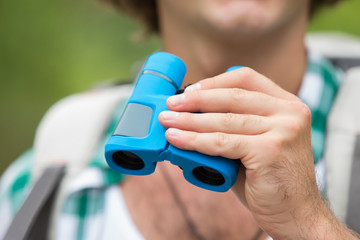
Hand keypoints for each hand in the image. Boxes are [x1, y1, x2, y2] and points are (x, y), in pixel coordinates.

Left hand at [158, 67, 356, 238]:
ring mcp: (283, 130)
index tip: (189, 91)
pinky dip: (195, 140)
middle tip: (170, 105)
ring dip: (189, 120)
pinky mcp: (270, 151)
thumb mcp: (256, 142)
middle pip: (232, 96)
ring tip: (167, 121)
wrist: (296, 213)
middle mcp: (290, 112)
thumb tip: (190, 114)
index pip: (246, 78)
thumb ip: (233, 125)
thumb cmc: (269, 178)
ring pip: (224, 120)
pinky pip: (223, 142)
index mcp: (287, 104)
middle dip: (195, 100)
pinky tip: (177, 139)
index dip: (213, 82)